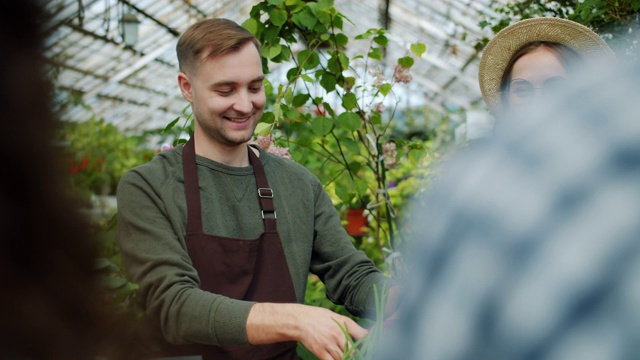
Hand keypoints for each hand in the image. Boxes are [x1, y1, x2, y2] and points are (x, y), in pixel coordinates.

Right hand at [246, 303, 366, 359]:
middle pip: (355, 350)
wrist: (299, 320)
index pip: (363, 336)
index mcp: (344, 324)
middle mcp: (338, 334)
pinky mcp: (320, 352)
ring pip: (345, 358)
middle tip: (361, 354)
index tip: (375, 347)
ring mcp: (329, 344)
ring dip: (348, 358)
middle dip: (359, 354)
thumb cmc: (319, 317)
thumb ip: (351, 326)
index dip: (371, 343)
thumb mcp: (337, 317)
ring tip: (349, 355)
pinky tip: (340, 358)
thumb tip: (366, 334)